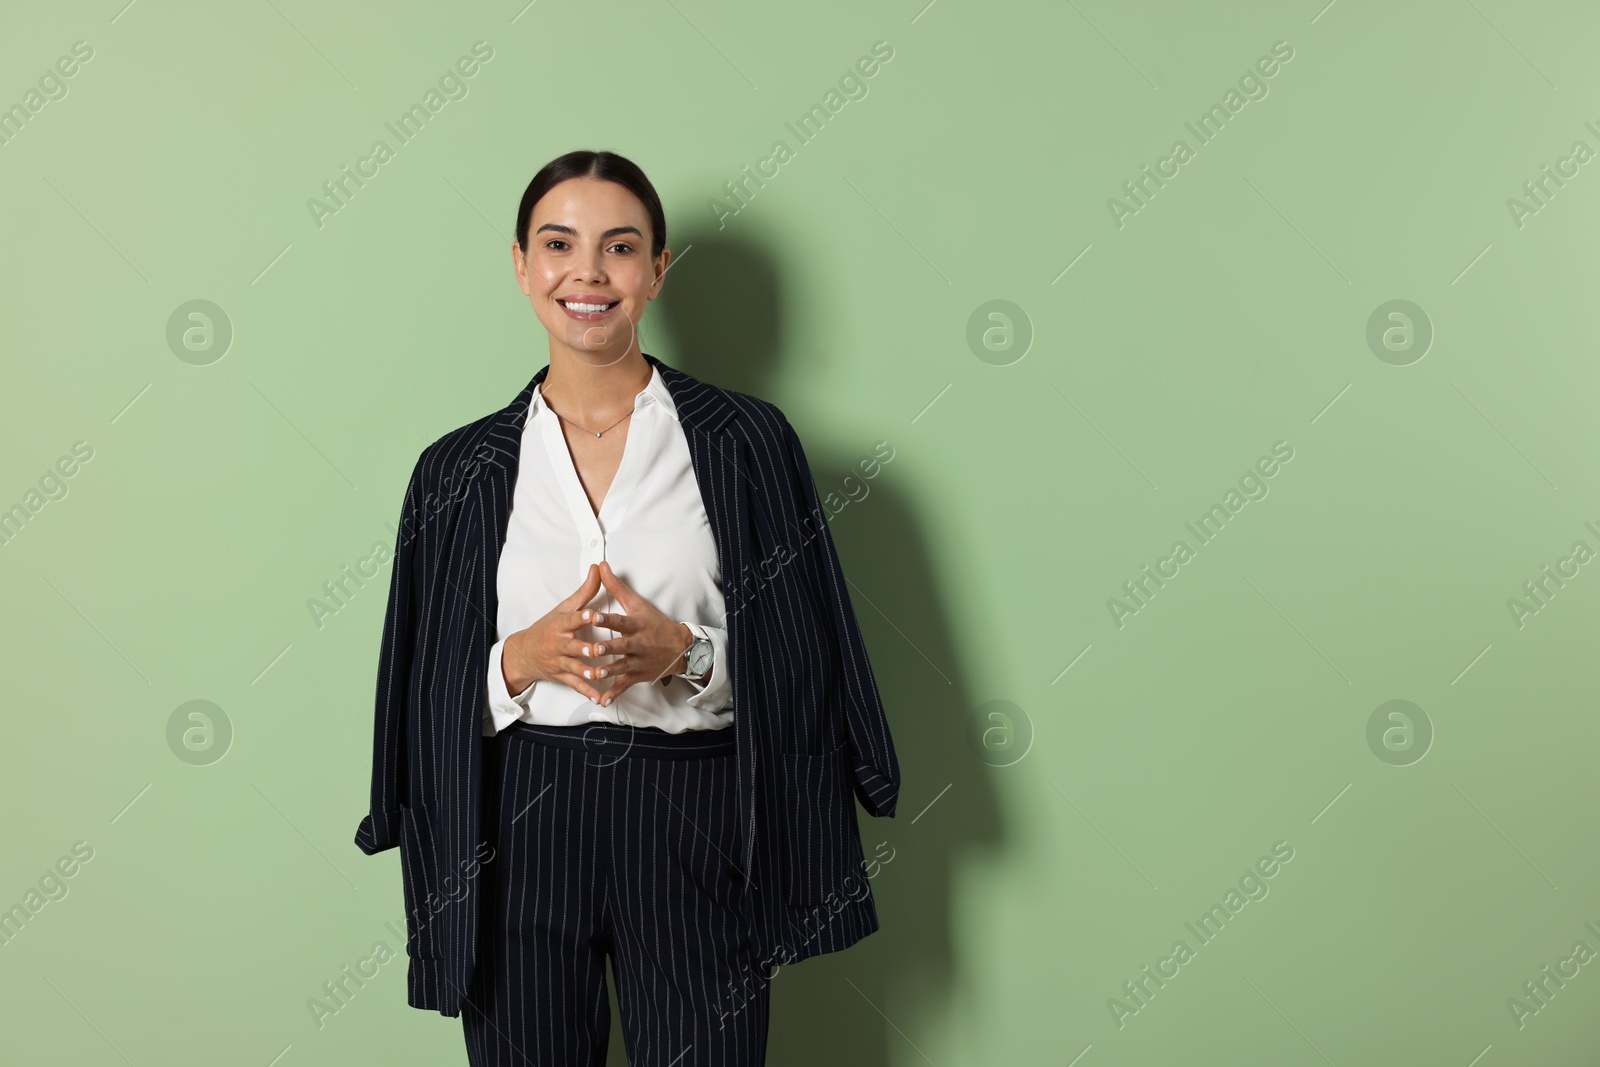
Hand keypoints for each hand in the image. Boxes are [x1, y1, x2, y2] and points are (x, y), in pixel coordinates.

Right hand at [501, 564, 613, 701]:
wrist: (523, 653)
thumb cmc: (547, 627)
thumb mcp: (563, 608)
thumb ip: (585, 591)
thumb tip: (599, 568)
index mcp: (560, 625)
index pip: (570, 620)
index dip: (580, 617)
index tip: (591, 614)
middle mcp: (558, 644)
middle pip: (571, 647)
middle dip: (583, 648)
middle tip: (596, 650)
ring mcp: (559, 662)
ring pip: (573, 668)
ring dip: (585, 672)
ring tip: (598, 675)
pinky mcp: (562, 676)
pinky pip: (575, 685)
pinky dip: (587, 692)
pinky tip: (600, 697)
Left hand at [586, 560, 696, 707]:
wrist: (680, 648)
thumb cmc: (655, 623)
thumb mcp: (637, 604)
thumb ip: (616, 586)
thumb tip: (601, 566)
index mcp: (636, 625)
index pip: (620, 620)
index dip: (606, 618)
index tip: (592, 615)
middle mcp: (638, 644)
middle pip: (621, 645)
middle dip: (608, 648)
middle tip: (594, 649)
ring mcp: (638, 661)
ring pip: (622, 666)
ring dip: (609, 671)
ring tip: (595, 674)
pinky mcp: (638, 675)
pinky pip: (625, 685)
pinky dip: (614, 693)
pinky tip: (602, 700)